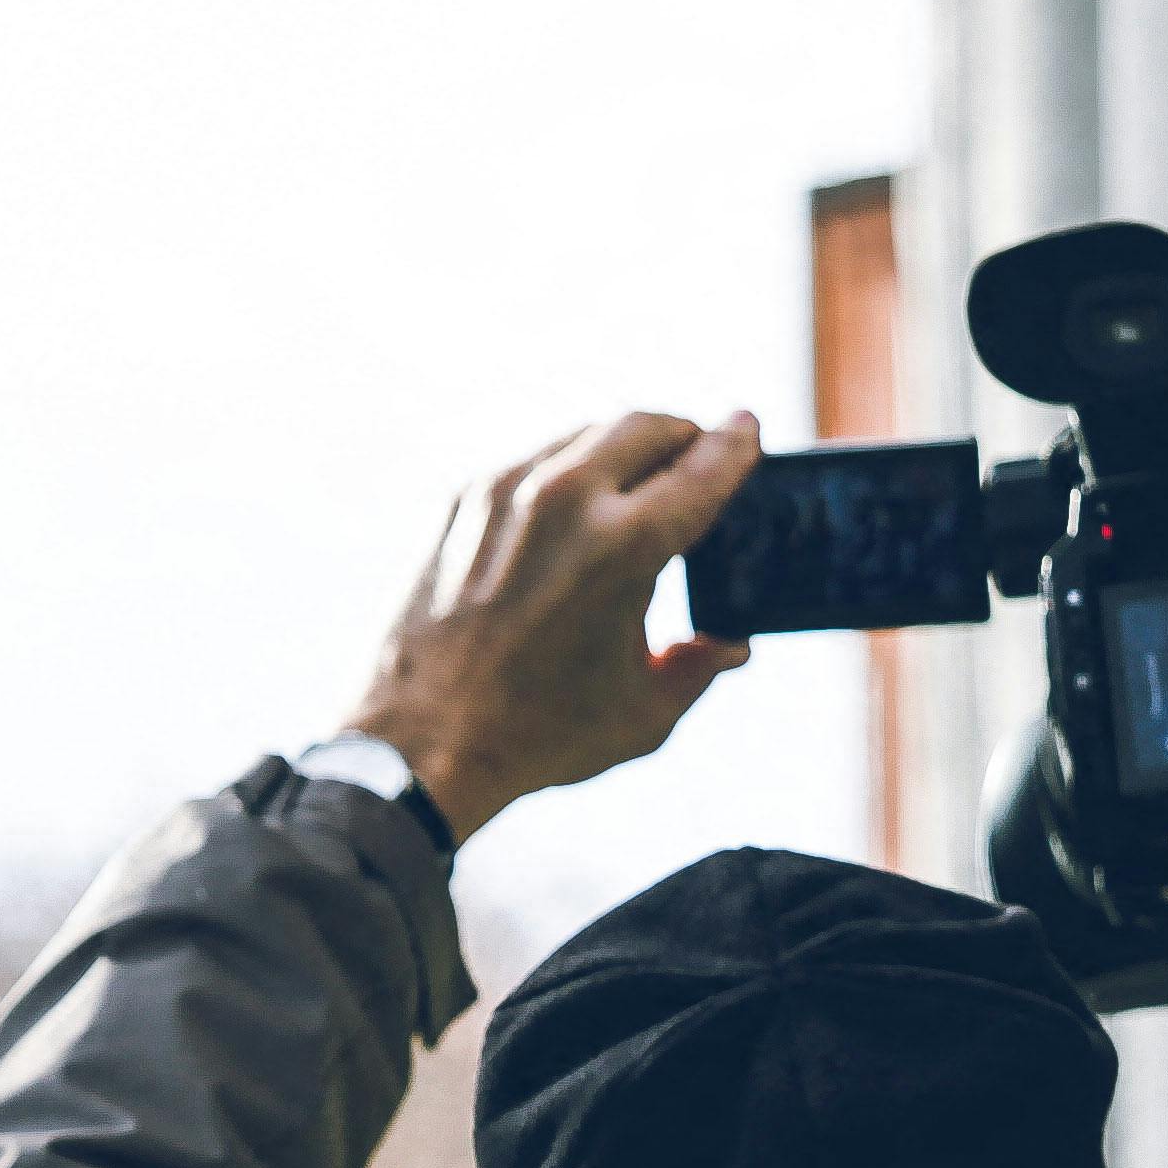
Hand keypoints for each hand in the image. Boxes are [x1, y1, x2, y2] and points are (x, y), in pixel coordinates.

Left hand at [347, 412, 762, 838]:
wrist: (421, 742)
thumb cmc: (537, 737)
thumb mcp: (644, 714)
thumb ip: (698, 668)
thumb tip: (730, 643)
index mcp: (625, 548)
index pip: (703, 467)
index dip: (736, 445)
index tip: (747, 428)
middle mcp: (565, 499)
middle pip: (646, 425)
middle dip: (683, 434)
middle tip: (698, 455)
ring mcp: (506, 490)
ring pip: (586, 434)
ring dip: (624, 449)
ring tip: (636, 486)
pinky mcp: (465, 497)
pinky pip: (533, 460)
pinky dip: (567, 473)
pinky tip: (573, 512)